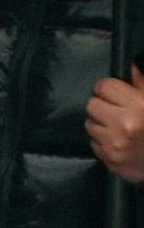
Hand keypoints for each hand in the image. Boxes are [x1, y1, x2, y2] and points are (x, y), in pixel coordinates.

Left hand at [85, 65, 143, 183]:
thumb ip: (141, 83)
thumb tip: (129, 67)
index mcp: (137, 105)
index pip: (103, 87)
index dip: (106, 88)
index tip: (111, 92)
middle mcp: (122, 124)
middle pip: (92, 105)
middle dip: (101, 105)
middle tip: (111, 109)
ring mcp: (113, 144)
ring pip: (90, 125)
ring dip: (99, 123)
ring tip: (113, 125)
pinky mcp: (109, 160)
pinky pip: (94, 144)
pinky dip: (101, 141)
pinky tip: (115, 140)